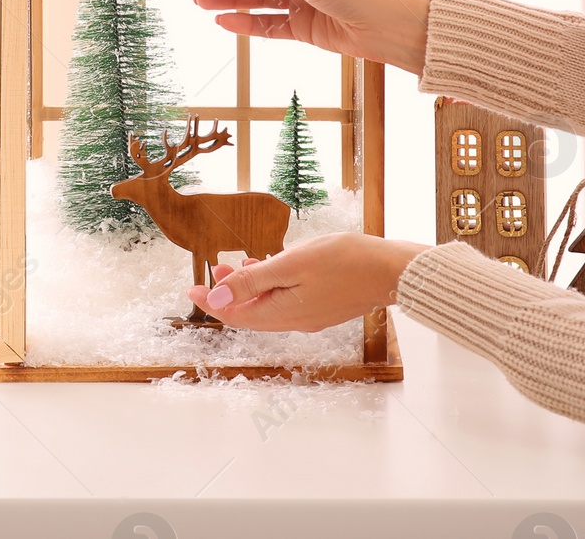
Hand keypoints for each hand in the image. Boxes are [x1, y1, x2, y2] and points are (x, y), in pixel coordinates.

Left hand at [186, 233, 429, 331]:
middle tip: (212, 271)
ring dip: (249, 289)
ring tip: (235, 265)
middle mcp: (296, 321)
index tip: (193, 287)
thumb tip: (219, 297)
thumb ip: (254, 281)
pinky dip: (269, 288)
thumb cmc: (345, 261)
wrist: (391, 270)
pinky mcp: (323, 307)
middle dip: (228, 294)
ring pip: (268, 307)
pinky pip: (285, 303)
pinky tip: (268, 267)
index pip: (236, 315)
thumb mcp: (291, 264)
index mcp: (284, 314)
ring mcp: (311, 316)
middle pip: (250, 314)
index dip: (212, 302)